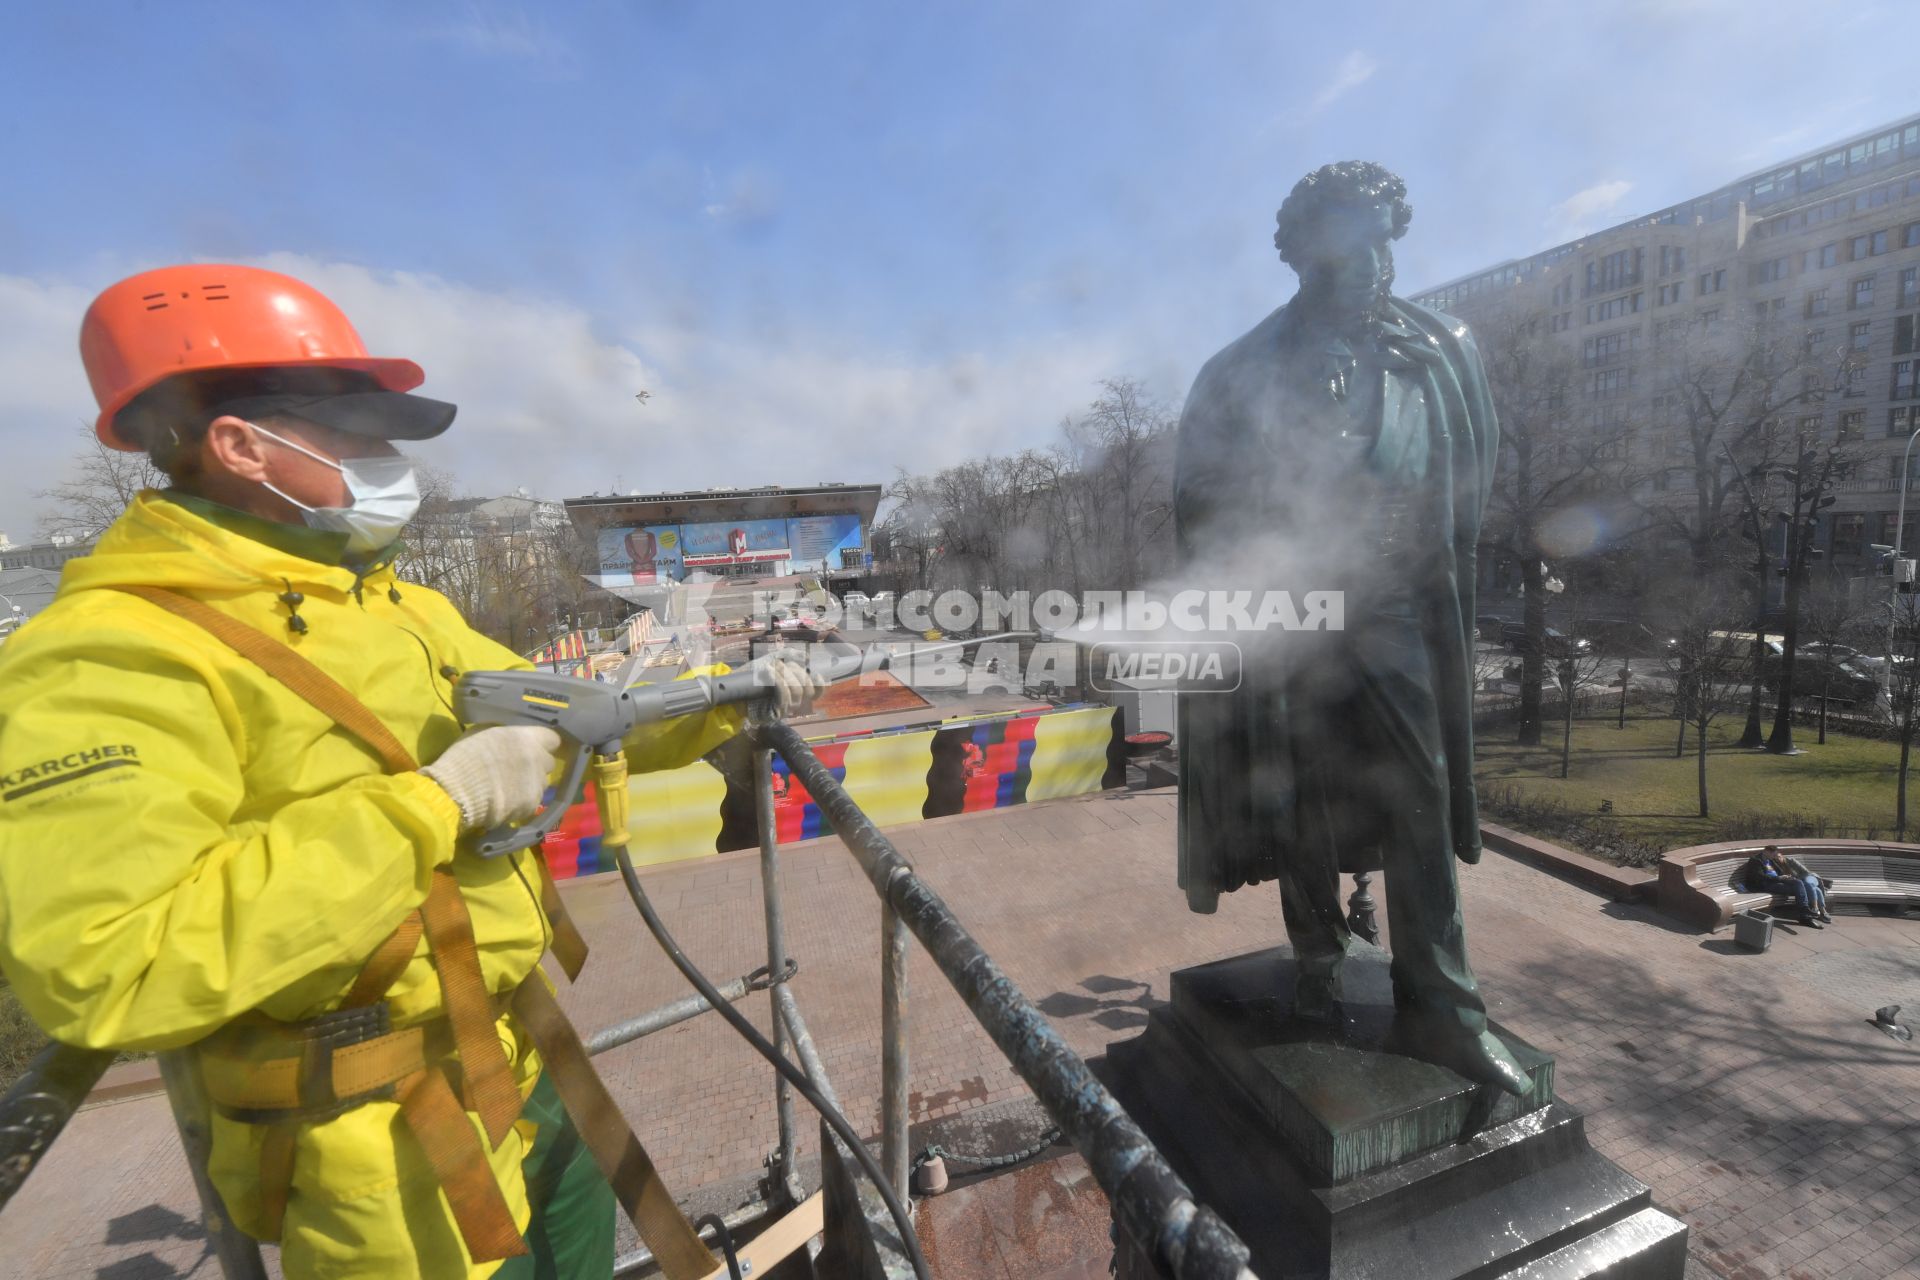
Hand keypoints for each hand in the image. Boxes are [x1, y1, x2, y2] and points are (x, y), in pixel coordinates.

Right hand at [421, 726, 563, 831]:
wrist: (457, 793)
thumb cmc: (464, 758)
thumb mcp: (482, 732)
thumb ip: (504, 735)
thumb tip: (510, 739)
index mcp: (527, 738)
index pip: (552, 738)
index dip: (543, 743)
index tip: (533, 747)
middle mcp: (538, 760)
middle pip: (548, 762)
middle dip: (537, 765)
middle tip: (518, 768)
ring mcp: (537, 785)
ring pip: (542, 784)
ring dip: (531, 784)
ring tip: (510, 788)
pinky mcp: (531, 806)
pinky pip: (532, 802)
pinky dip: (523, 802)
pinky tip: (506, 802)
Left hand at [752, 652, 828, 715]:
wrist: (738, 687)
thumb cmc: (756, 675)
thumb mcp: (773, 660)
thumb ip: (789, 655)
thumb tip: (805, 656)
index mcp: (797, 692)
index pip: (817, 693)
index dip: (820, 684)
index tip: (814, 672)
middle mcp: (795, 703)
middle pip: (807, 689)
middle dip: (796, 672)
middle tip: (781, 664)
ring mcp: (786, 709)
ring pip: (797, 691)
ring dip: (786, 675)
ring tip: (773, 667)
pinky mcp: (776, 712)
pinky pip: (784, 696)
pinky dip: (778, 681)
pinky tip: (769, 671)